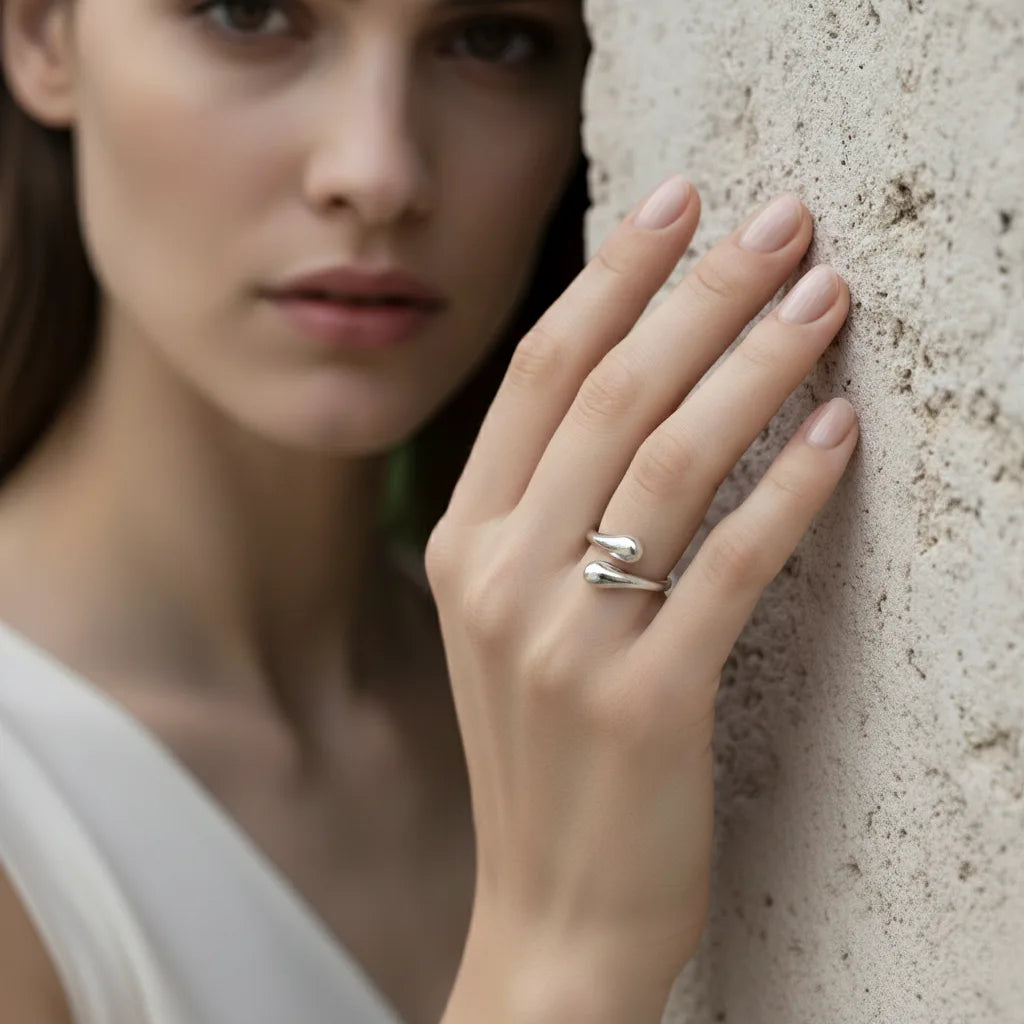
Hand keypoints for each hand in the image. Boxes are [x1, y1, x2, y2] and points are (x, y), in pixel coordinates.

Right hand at [426, 179, 856, 997]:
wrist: (552, 910)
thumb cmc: (540, 752)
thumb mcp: (508, 618)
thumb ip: (545, 507)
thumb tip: (633, 381)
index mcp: (462, 543)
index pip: (541, 375)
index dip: (615, 277)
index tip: (678, 203)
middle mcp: (503, 577)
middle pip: (611, 393)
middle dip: (700, 290)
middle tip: (777, 219)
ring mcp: (568, 640)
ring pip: (675, 460)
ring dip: (759, 363)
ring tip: (823, 297)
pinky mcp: (647, 701)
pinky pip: (729, 566)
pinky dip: (790, 491)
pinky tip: (838, 433)